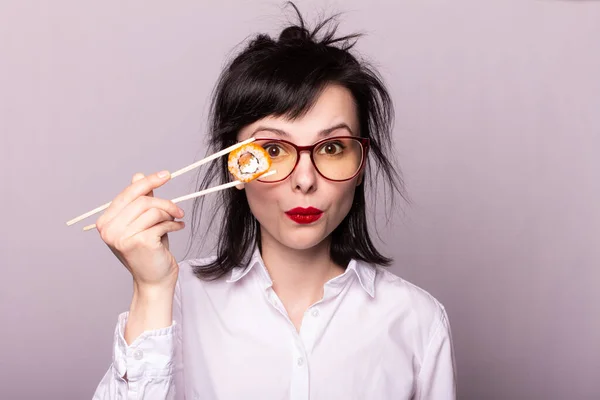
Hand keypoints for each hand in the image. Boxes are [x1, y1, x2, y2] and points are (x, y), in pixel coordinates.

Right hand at [95, 170, 184, 292]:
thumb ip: (139, 200)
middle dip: (164, 202)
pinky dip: (173, 224)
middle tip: (178, 210)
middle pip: (142, 200)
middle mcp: (109, 229)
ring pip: (153, 210)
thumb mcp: (143, 222)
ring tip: (177, 220)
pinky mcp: (138, 242)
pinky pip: (161, 222)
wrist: (154, 280)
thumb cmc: (149, 251)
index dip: (148, 182)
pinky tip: (177, 228)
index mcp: (106, 222)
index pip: (127, 194)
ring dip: (169, 214)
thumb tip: (137, 175)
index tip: (165, 175)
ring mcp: (122, 237)